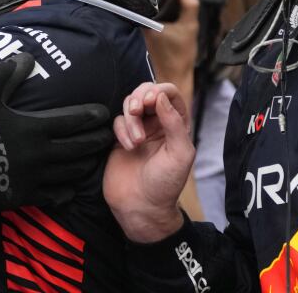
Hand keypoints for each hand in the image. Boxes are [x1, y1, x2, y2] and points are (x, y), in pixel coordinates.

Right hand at [0, 53, 112, 211]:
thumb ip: (7, 75)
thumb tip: (25, 56)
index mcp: (32, 128)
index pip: (72, 121)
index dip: (91, 117)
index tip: (105, 114)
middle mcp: (39, 155)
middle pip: (78, 149)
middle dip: (96, 141)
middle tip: (109, 137)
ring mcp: (32, 178)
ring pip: (70, 173)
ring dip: (84, 165)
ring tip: (92, 160)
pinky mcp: (21, 196)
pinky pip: (52, 196)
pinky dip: (65, 192)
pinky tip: (69, 190)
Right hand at [103, 82, 194, 242]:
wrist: (141, 207)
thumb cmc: (165, 184)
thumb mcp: (180, 154)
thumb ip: (174, 123)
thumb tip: (160, 96)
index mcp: (177, 124)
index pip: (169, 94)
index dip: (158, 91)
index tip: (149, 101)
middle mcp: (158, 124)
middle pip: (146, 92)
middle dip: (139, 98)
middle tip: (136, 110)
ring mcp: (138, 129)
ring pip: (129, 105)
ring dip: (130, 119)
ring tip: (136, 141)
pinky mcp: (120, 137)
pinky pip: (117, 120)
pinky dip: (121, 130)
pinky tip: (127, 147)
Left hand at [146, 0, 199, 87]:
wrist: (175, 76)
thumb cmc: (181, 55)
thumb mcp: (190, 26)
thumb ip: (189, 4)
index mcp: (147, 17)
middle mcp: (143, 21)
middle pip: (157, 0)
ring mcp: (146, 27)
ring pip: (159, 9)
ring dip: (170, 7)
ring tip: (182, 7)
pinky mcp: (151, 33)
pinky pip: (160, 18)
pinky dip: (169, 16)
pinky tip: (178, 19)